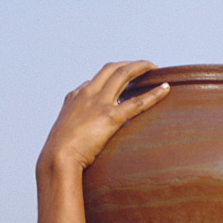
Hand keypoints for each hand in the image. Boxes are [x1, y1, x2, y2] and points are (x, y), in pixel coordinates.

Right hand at [37, 60, 169, 173]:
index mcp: (75, 97)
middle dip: (129, 64)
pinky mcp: (110, 116)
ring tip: (155, 67)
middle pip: (111, 69)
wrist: (57, 157)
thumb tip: (80, 131)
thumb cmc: (59, 153)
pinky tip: (165, 88)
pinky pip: (136, 102)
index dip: (110, 77)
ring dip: (140, 67)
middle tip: (144, 66)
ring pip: (123, 75)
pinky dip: (153, 94)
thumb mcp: (64, 134)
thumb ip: (74, 126)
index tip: (122, 79)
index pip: (94, 80)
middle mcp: (87, 94)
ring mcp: (99, 103)